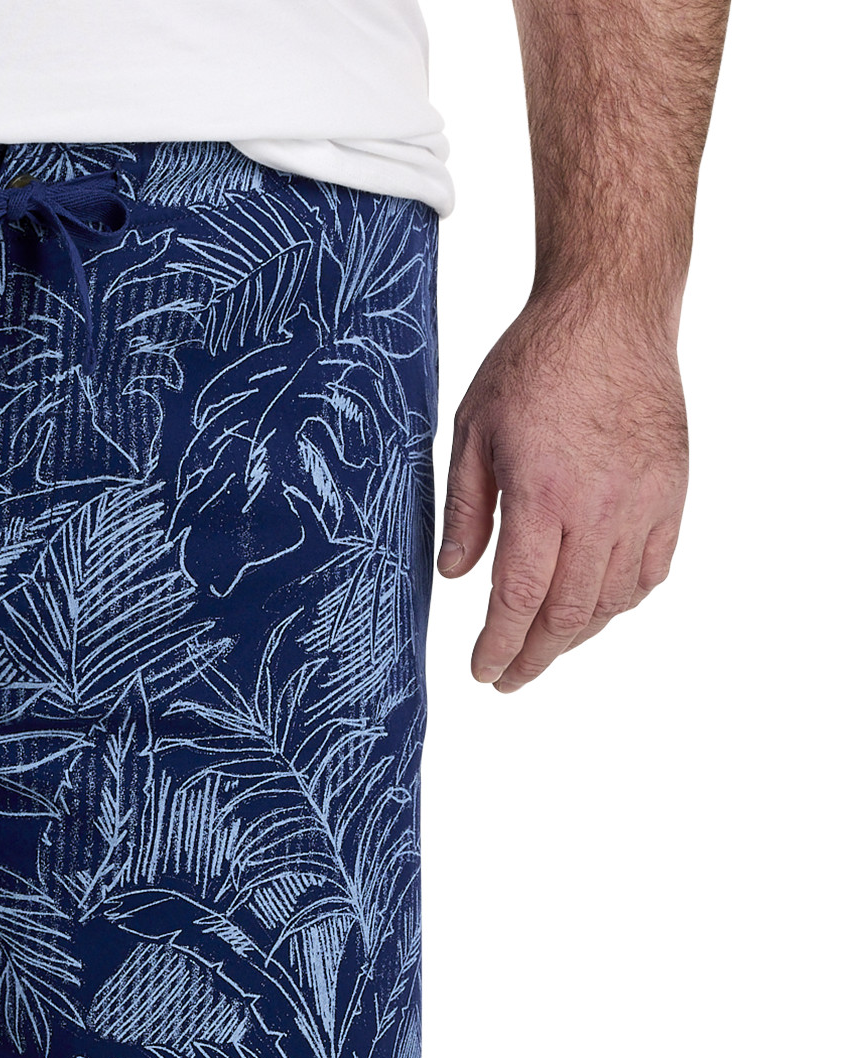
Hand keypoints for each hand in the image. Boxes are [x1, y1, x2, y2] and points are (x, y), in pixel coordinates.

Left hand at [437, 295, 687, 692]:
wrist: (612, 311)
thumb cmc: (535, 363)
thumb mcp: (474, 429)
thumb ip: (465, 509)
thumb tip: (453, 577)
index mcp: (543, 494)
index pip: (519, 598)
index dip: (499, 646)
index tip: (484, 673)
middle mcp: (600, 507)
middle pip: (568, 615)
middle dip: (534, 657)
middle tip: (509, 678)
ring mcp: (644, 501)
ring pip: (612, 601)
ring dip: (576, 635)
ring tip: (546, 645)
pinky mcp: (672, 491)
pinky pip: (653, 571)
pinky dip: (623, 601)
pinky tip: (597, 607)